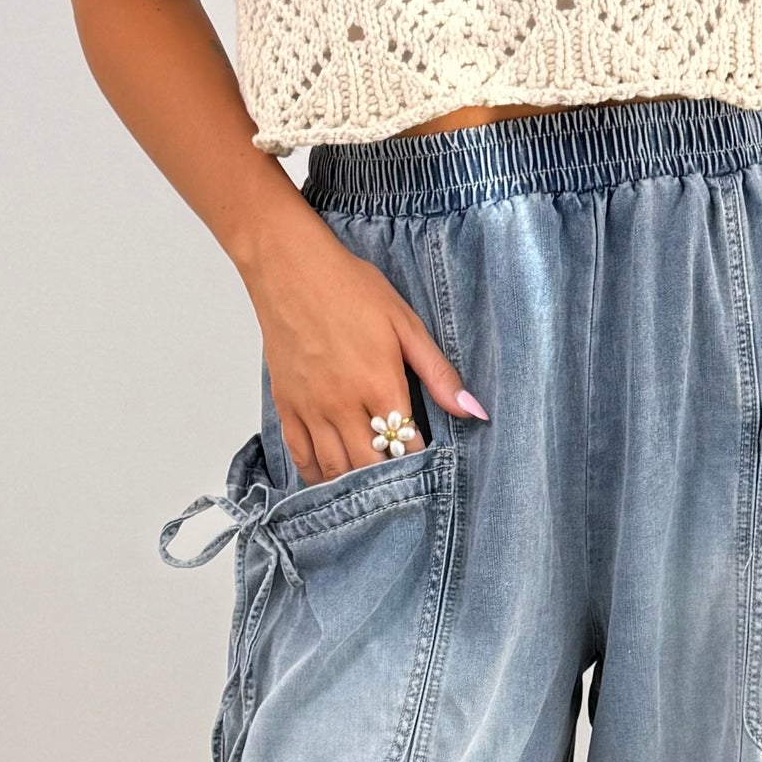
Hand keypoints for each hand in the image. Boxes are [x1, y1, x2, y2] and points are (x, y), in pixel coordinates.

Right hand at [242, 196, 486, 483]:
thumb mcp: (405, 323)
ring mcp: (311, 408)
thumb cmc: (349, 288)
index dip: (419, 464)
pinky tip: (331, 483)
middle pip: (369, 466)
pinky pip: (301, 456)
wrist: (289, 267)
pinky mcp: (286, 406)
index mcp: (379, 383)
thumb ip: (438, 373)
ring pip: (334, 469)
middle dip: (389, 483)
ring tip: (372, 494)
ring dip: (355, 487)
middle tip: (404, 491)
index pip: (406, 445)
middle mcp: (343, 404)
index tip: (430, 471)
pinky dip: (317, 476)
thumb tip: (475, 411)